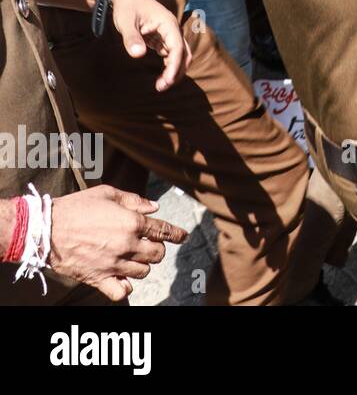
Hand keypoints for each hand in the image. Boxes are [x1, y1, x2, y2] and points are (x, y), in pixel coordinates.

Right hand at [47, 186, 187, 301]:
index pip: (164, 231)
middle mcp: (127, 244)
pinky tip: (123, 279)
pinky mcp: (98, 278)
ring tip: (133, 259)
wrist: (45, 229)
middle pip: (157, 254)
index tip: (182, 236)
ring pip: (143, 272)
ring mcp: (113, 263)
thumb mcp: (107, 194)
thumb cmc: (75, 208)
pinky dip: (125, 287)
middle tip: (149, 245)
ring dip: (142, 266)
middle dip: (157, 249)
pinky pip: (121, 291)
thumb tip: (155, 207)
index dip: (177, 234)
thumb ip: (134, 200)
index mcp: (132, 222)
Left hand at [110, 0, 190, 90]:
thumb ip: (132, 38)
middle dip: (176, 72)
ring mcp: (169, 34)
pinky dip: (169, 66)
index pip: (177, 48)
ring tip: (161, 85)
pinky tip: (161, 76)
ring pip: (180, 55)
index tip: (166, 81)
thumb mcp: (126, 22)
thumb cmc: (126, 6)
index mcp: (168, 24)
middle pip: (184, 54)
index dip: (174, 67)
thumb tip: (138, 55)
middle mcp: (173, 30)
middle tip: (162, 87)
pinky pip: (171, 54)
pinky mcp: (163, 38)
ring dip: (174, 70)